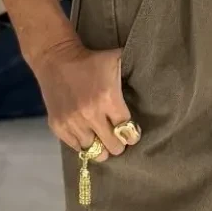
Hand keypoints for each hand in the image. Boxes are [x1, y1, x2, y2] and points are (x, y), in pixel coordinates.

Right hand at [24, 34, 141, 159]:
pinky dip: (83, 144)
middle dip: (118, 143)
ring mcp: (72, 122)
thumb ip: (135, 70)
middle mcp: (90, 114)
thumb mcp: (116, 59)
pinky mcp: (58, 126)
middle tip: (117, 137)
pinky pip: (76, 147)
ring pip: (95, 151)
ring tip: (102, 139)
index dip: (132, 134)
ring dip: (101, 147)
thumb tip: (156, 78)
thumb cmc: (90, 60)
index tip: (131, 132)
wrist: (55, 58)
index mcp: (108, 99)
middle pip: (113, 146)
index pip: (127, 131)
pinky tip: (88, 136)